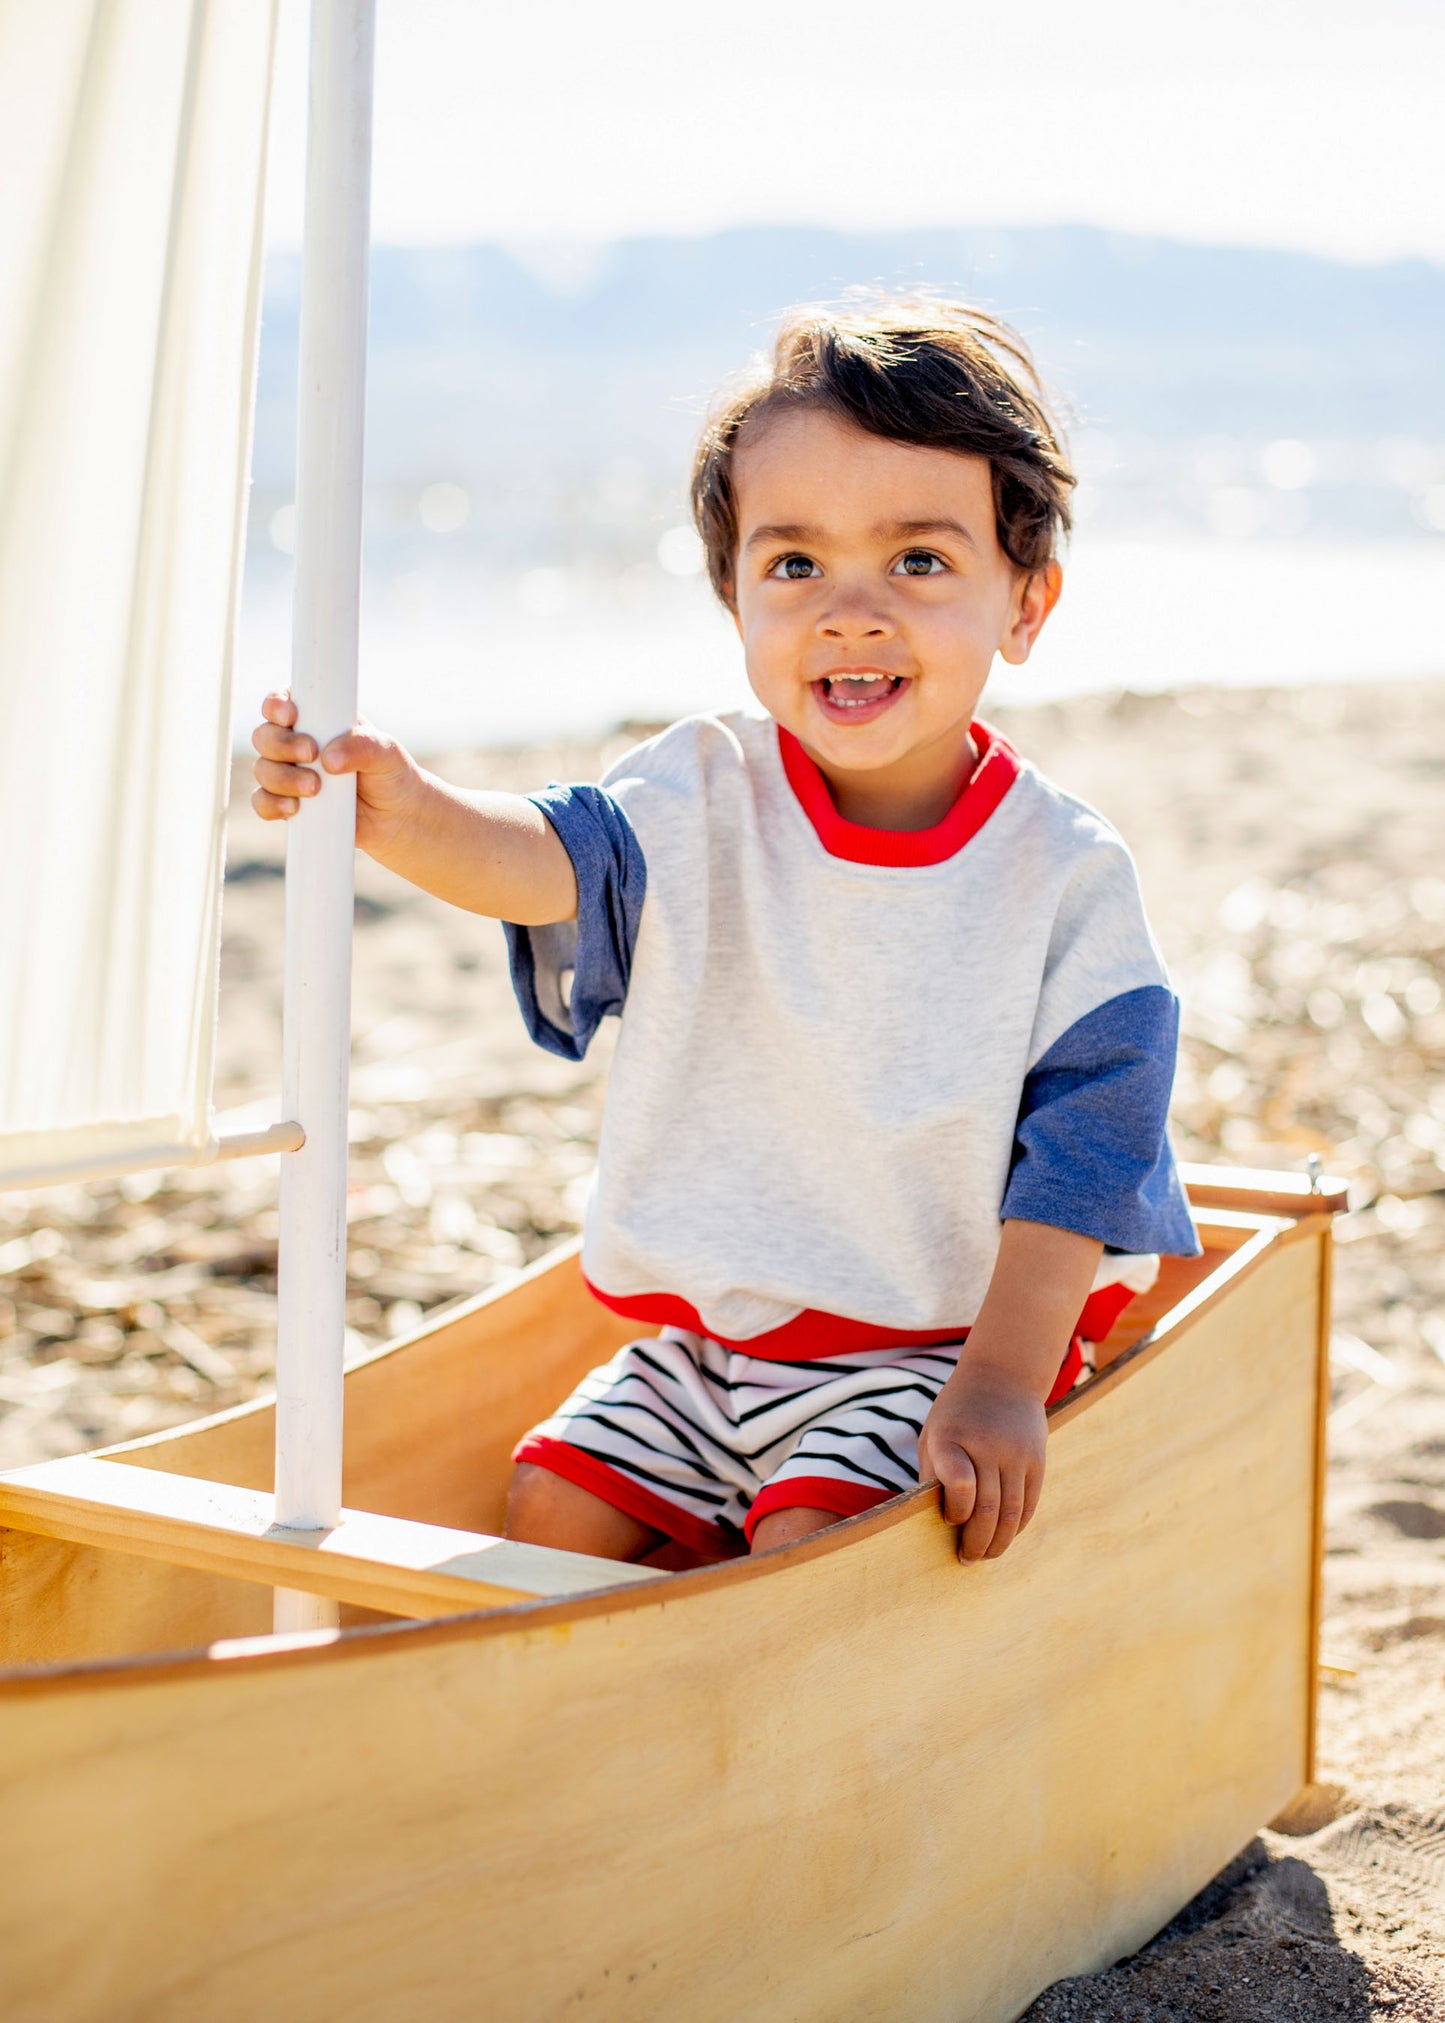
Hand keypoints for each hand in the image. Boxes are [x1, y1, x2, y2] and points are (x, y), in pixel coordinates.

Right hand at [250, 690, 421, 857]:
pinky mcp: (289, 804)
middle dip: (282, 745)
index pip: (283, 702)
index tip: (291, 716)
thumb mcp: (386, 752)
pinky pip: (263, 802)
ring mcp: (290, 774)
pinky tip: (294, 809)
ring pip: (263, 769)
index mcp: (317, 719)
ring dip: (282, 778)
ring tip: (315, 789)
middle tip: (312, 754)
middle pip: (265, 736)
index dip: (276, 704)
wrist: (398, 817)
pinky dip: (272, 804)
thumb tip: (329, 759)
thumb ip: (362, 746)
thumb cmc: (391, 773)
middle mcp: (296, 743)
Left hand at [918, 1364, 1046, 1563]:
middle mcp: (987, 1445)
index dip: (954, 1513)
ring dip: (997, 1543)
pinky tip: (1003, 1536)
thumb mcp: (933, 1435)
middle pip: (987, 1510)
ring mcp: (1016, 1453)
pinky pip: (1028, 1505)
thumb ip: (932, 1476)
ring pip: (1011, 1514)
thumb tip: (931, 1526)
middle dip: (975, 1543)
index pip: (959, 1486)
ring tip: (984, 1555)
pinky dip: (1016, 1527)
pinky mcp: (1037, 1460)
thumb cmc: (956, 1414)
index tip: (948, 1519)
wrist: (1003, 1376)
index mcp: (951, 1436)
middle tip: (966, 1559)